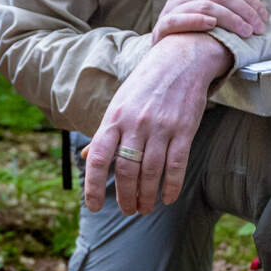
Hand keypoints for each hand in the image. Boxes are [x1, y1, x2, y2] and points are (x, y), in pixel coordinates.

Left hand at [82, 33, 232, 215]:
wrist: (180, 60)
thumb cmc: (145, 85)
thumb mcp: (119, 104)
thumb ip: (105, 134)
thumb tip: (86, 158)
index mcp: (114, 118)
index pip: (98, 157)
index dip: (93, 185)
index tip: (93, 206)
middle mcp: (135, 124)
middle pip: (126, 170)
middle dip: (125, 197)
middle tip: (128, 210)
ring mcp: (160, 127)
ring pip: (150, 172)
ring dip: (146, 196)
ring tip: (145, 208)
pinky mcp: (184, 129)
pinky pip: (176, 165)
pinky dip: (171, 186)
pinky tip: (167, 198)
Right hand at [150, 0, 267, 44]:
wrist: (165, 55)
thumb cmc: (190, 32)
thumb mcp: (207, 10)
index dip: (250, 1)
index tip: (264, 18)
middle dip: (244, 11)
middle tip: (258, 28)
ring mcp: (170, 10)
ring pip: (205, 6)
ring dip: (229, 18)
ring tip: (244, 31)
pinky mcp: (162, 27)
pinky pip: (179, 20)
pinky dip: (196, 20)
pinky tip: (212, 25)